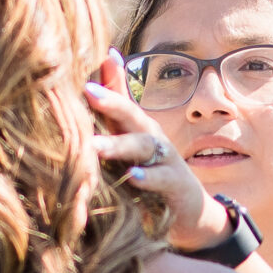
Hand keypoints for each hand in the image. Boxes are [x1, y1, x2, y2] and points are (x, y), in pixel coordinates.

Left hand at [85, 52, 223, 249]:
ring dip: (120, 144)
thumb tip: (103, 64)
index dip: (106, 82)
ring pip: (145, 145)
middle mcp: (151, 136)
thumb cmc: (152, 170)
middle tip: (88, 92)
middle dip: (112, 102)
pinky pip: (163, 177)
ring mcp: (166, 158)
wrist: (189, 208)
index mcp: (135, 126)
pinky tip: (132, 177)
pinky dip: (149, 177)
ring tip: (95, 146)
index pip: (120, 98)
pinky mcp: (177, 183)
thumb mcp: (130, 142)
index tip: (83, 73)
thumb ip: (114, 113)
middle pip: (133, 114)